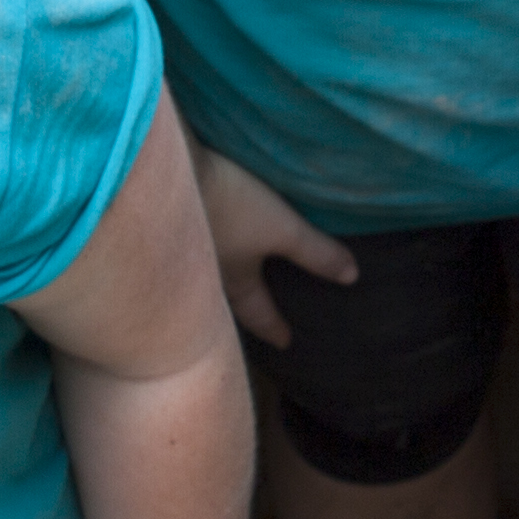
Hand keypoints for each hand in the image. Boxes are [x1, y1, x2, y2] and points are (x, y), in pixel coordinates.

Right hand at [190, 139, 355, 351]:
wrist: (166, 175)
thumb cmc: (229, 205)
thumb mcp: (281, 229)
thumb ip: (315, 252)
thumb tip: (352, 277)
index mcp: (236, 281)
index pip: (258, 314)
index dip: (275, 327)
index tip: (286, 342)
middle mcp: (206, 276)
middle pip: (229, 302)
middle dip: (245, 310)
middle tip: (255, 320)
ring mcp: (186, 252)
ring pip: (207, 278)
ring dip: (220, 282)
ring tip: (230, 279)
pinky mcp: (170, 227)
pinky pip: (190, 251)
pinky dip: (201, 254)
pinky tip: (203, 241)